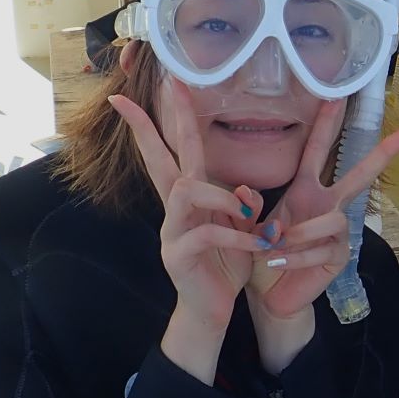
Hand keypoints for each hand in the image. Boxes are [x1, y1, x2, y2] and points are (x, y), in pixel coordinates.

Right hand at [111, 82, 263, 343]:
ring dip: (222, 196)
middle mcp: (175, 208)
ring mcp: (172, 231)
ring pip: (186, 191)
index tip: (156, 86)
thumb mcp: (242, 228)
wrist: (211, 311)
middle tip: (141, 94)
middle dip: (153, 125)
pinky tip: (257, 246)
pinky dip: (237, 238)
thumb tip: (247, 190)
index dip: (166, 119)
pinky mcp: (178, 257)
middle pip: (162, 158)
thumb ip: (243, 204)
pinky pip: (205, 235)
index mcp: (191, 196)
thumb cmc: (226, 265)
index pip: (176, 150)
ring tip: (249, 212)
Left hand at [246, 100, 398, 321]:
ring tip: (271, 247)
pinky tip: (275, 263)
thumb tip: (248, 193)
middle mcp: (329, 206)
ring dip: (297, 234)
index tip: (338, 96)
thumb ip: (251, 205)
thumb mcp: (254, 223)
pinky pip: (319, 250)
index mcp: (308, 190)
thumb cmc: (266, 252)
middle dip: (385, 152)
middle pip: (361, 174)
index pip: (320, 151)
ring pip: (330, 220)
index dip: (327, 124)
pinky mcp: (340, 256)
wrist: (270, 291)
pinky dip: (292, 258)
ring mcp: (339, 232)